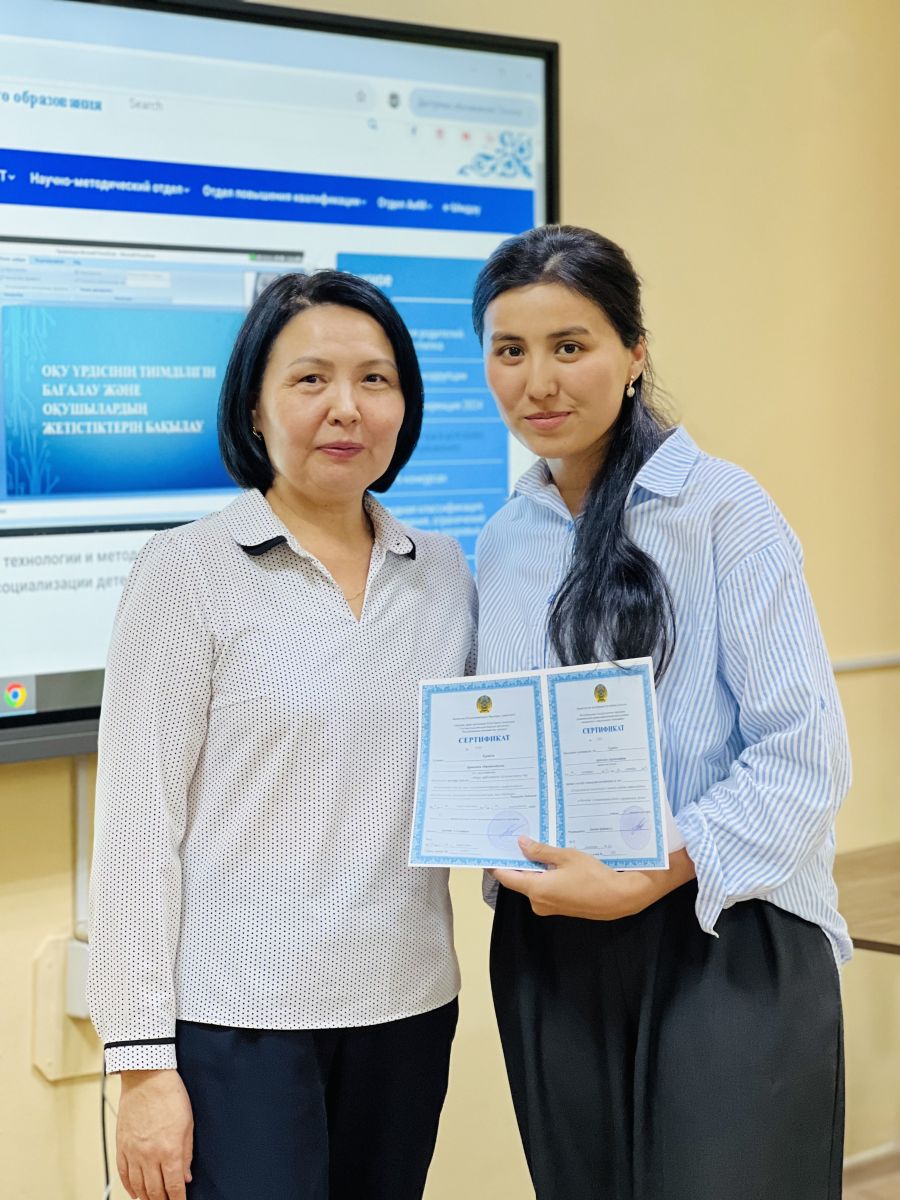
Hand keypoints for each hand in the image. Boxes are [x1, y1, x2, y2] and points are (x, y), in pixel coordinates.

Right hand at [116, 1069, 193, 1199]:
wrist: (146, 1077)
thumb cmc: (170, 1095)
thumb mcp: (188, 1124)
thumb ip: (187, 1153)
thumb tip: (186, 1176)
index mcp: (170, 1150)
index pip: (174, 1187)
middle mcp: (149, 1156)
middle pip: (155, 1191)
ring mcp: (133, 1152)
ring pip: (138, 1187)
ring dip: (146, 1198)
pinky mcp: (121, 1146)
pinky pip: (123, 1174)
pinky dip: (129, 1187)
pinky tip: (135, 1193)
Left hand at [492, 837, 695, 919]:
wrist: (619, 898)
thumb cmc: (593, 876)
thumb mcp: (566, 857)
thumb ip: (541, 851)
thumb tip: (521, 843)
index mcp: (536, 889)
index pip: (506, 877)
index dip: (496, 864)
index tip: (489, 850)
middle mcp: (538, 902)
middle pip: (518, 880)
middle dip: (516, 862)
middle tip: (513, 840)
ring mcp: (549, 908)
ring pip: (532, 885)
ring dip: (532, 869)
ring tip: (532, 845)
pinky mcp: (560, 908)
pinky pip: (544, 890)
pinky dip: (543, 877)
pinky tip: (550, 862)